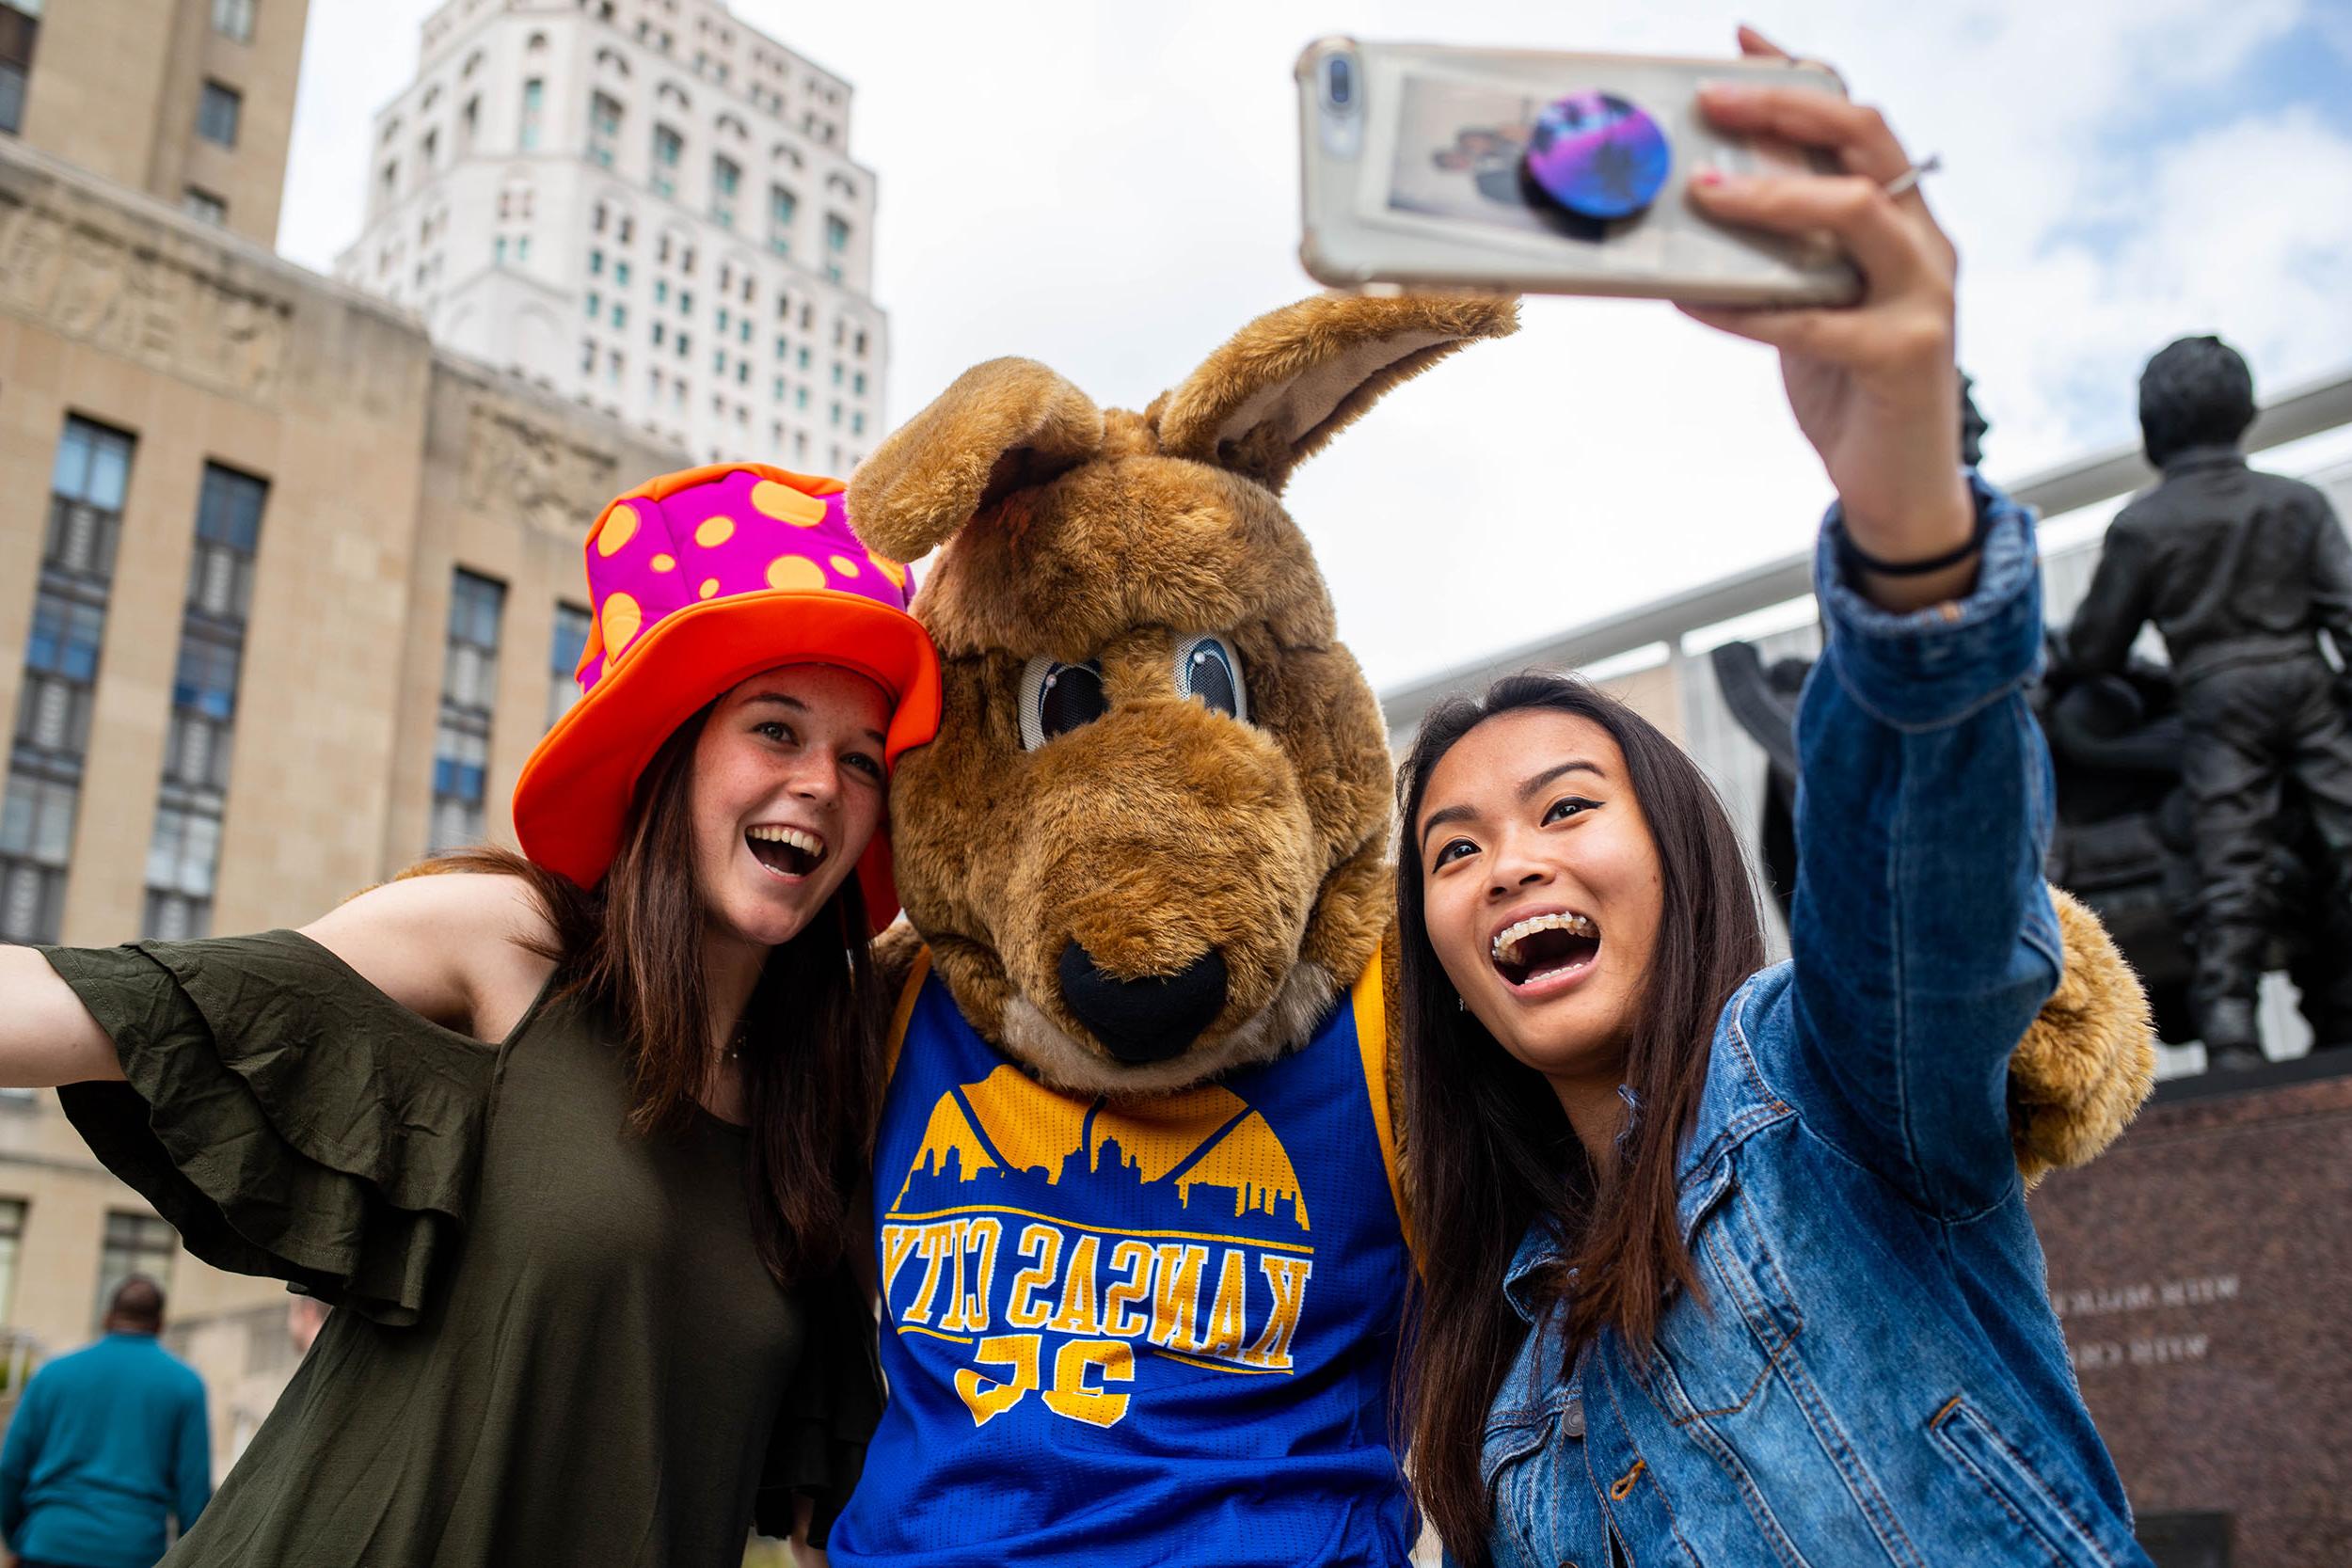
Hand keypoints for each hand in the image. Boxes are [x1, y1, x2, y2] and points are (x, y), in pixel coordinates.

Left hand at [1682, 27, 1974, 610]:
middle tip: (1712, 102)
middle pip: (1867, 143)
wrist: (1897, 484)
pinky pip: (1813, 318)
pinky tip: (1689, 300)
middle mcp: (1924, 244)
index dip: (1802, 78)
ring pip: (1855, 213)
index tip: (1744, 42)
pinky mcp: (1901, 355)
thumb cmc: (1847, 383)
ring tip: (1703, 192)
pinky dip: (1744, 306)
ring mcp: (1922, 296)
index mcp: (1906, 219)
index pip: (1859, 124)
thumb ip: (1784, 247)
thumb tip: (1708, 191)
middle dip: (1789, 110)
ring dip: (1774, 196)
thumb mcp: (1813, 297)